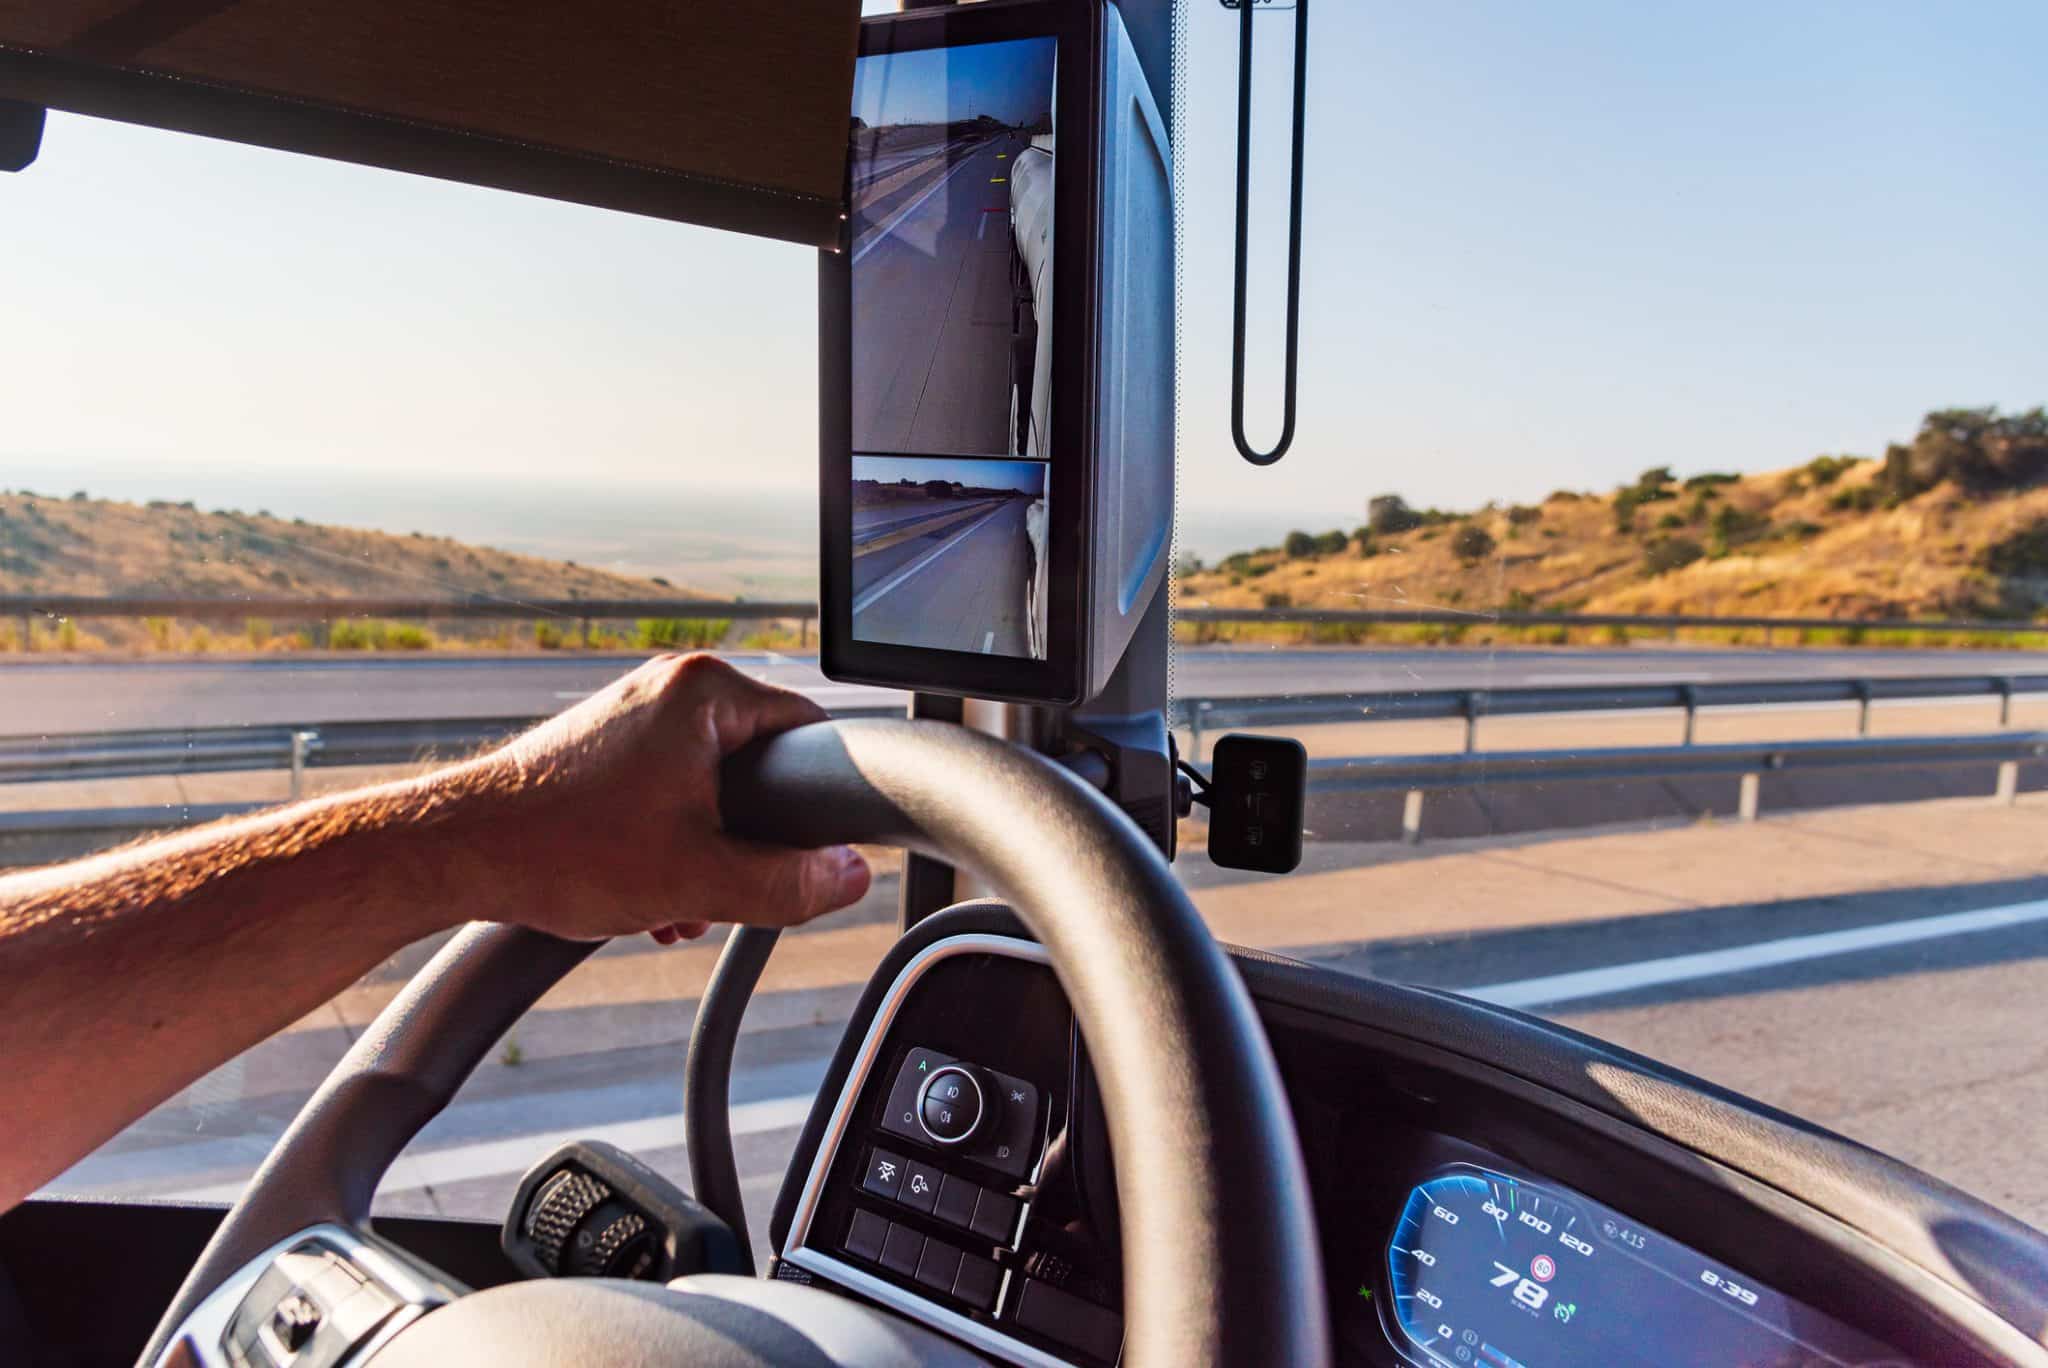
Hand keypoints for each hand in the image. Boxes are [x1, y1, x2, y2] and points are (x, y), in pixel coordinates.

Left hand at [431, 653, 870, 942]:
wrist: (453, 854)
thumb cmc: (561, 849)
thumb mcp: (700, 881)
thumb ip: (791, 883)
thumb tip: (851, 877)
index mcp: (706, 691)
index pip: (812, 734)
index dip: (819, 804)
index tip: (805, 854)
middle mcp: (670, 688)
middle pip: (760, 772)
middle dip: (746, 845)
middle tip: (720, 888)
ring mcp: (632, 716)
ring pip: (710, 793)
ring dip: (703, 857)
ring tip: (670, 902)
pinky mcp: (603, 749)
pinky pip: (666, 795)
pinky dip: (665, 846)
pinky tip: (642, 897)